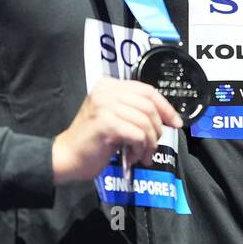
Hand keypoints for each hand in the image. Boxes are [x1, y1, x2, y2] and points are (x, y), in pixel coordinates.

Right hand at [52, 78, 183, 183]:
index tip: (175, 122)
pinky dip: (140, 149)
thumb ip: (134, 111)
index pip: (147, 90)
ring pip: (145, 122)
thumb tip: (166, 117)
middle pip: (149, 105)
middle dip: (158, 128)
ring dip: (149, 143)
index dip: (165, 107)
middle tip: (154, 146)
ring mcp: (105, 105)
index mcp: (109, 86)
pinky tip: (132, 157)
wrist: (66, 157)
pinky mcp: (106, 123)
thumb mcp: (114, 118)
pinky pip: (138, 135)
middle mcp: (107, 91)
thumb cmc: (92, 141)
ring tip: (142, 155)